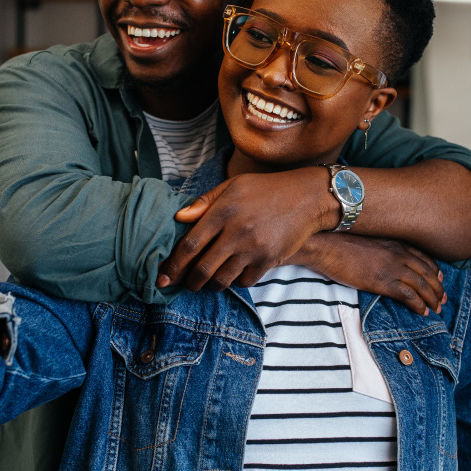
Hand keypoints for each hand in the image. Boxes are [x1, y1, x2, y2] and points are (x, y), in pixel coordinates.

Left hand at [158, 168, 336, 290]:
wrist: (308, 198)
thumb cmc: (267, 189)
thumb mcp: (234, 185)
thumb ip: (205, 202)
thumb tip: (179, 218)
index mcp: (223, 211)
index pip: (190, 245)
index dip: (173, 264)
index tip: (163, 275)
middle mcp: (237, 232)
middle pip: (202, 268)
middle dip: (189, 282)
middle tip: (185, 284)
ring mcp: (254, 249)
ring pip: (222, 279)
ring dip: (211, 285)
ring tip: (208, 281)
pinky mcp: (269, 260)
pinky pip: (245, 281)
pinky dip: (235, 281)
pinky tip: (233, 274)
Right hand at [293, 233, 444, 315]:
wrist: (325, 245)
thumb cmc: (340, 243)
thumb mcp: (367, 242)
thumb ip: (381, 249)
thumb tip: (382, 260)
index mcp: (394, 243)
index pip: (423, 258)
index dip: (434, 271)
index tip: (439, 279)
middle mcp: (398, 254)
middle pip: (427, 272)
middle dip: (438, 287)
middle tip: (443, 298)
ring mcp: (391, 267)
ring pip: (422, 285)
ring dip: (432, 298)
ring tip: (437, 308)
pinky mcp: (382, 282)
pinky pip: (408, 295)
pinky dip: (419, 305)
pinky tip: (423, 312)